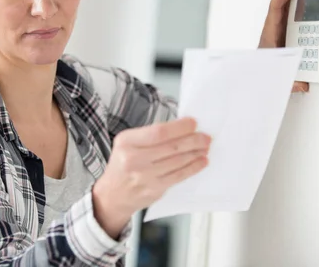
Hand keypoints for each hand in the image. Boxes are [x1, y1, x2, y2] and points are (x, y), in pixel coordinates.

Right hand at [92, 117, 209, 237]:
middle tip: (206, 136)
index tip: (193, 123)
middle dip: (193, 140)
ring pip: (177, 161)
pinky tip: (201, 161)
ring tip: (205, 147)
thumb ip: (150, 136)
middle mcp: (133, 159)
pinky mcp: (154, 189)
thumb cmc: (124, 164)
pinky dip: (193, 167)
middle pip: (171, 147)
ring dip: (195, 153)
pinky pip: (179, 176)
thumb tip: (181, 129)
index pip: (158, 132)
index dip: (179, 127)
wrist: (113, 195)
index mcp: (126, 142)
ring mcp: (144, 176)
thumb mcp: (128, 143)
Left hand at [259, 0, 314, 92]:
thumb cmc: (265, 71)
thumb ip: (292, 82)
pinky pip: (288, 8)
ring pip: (285, 1)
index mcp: (271, 31)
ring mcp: (277, 25)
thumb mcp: (279, 76)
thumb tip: (303, 85)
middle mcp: (273, 25)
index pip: (276, 4)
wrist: (255, 74)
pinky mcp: (282, 28)